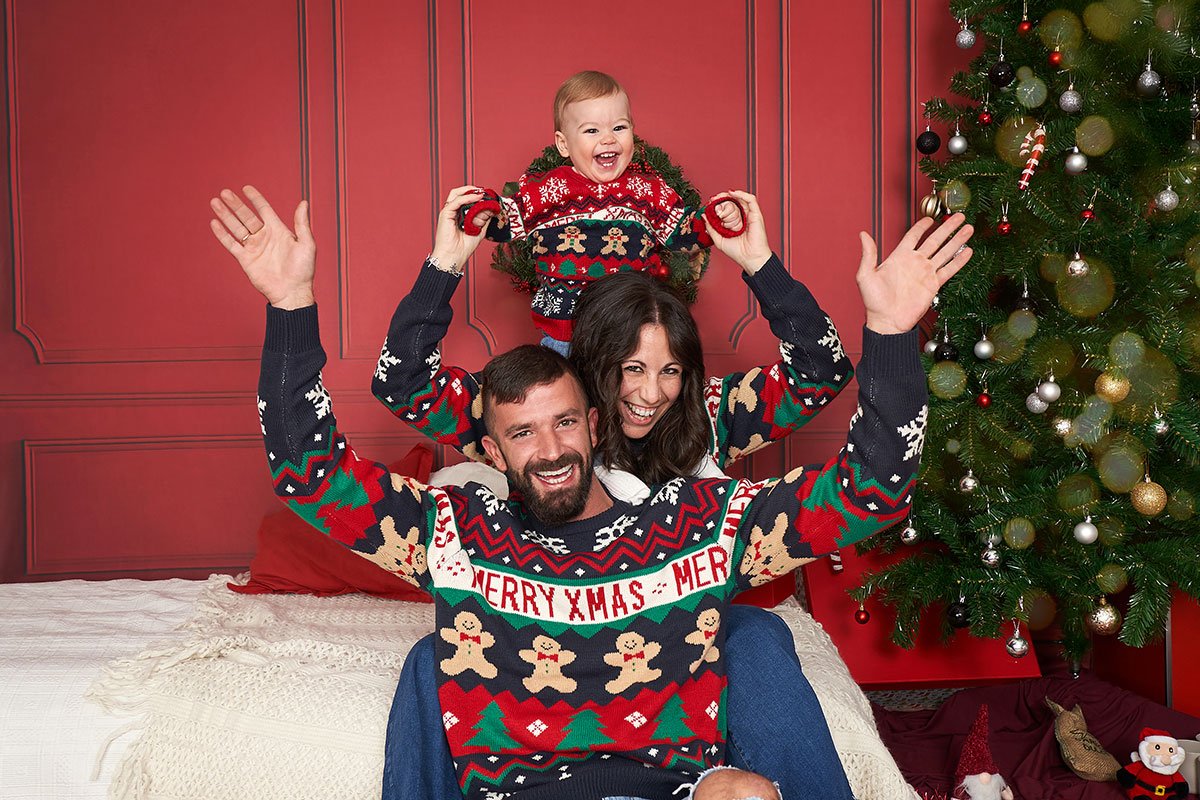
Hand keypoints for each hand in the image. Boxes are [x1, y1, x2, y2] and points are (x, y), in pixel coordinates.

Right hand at [209, 186, 315, 309]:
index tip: (246, 188)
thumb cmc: (303, 270)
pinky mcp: (245, 259)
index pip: (264, 209)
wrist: (292, 292)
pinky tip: (214, 223)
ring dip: (226, 215)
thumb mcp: (307, 244)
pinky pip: (231, 244)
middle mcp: (264, 237)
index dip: (255, 199)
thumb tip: (304, 202)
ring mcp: (254, 248)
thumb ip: (302, 223)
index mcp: (278, 230)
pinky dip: (222, 234)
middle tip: (224, 192)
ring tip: (215, 202)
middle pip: (246, 216)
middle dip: (235, 204)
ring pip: (236, 227)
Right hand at [430, 186, 490, 269]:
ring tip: (481, 192)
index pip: (465, 199)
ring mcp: (448, 212)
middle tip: (484, 191)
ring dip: (469, 191)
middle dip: (471, 189)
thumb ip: (485, 220)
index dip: (475, 195)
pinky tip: (477, 198)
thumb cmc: (463, 248)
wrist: (454, 257)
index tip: (487, 196)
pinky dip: (467, 198)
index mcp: (458, 215)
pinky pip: (456, 201)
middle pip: (459, 193)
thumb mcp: (479, 231)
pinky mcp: (445, 214)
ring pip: (456, 194)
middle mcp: (452, 212)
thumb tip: (493, 209)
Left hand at [704, 190, 772, 273]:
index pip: (726, 208)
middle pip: (732, 202)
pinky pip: (751, 199)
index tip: (709, 203)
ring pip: (740, 199)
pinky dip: (741, 194)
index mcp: (734, 222)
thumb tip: (704, 216)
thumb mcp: (719, 240)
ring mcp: (750, 215)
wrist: (750, 259)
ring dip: (729, 196)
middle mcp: (742, 217)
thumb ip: (711, 228)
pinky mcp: (756, 214)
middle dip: (722, 198)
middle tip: (713, 199)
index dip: (718, 204)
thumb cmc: (738, 252)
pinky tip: (732, 193)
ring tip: (720, 197)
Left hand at [856, 213, 972, 334]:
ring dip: (957, 240)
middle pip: (934, 240)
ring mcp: (925, 273)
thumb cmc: (874, 302)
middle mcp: (914, 263)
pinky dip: (959, 261)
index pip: (913, 236)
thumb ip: (868, 254)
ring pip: (945, 252)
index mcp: (899, 257)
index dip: (921, 226)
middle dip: (947, 228)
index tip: (930, 218)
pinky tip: (968, 251)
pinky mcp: (933, 284)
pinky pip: (948, 270)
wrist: (887, 322)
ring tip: (968, 228)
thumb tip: (863, 235)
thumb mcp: (866, 275)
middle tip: (959, 217)